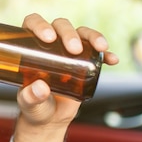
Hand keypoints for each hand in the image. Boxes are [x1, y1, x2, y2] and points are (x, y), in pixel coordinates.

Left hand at [12, 14, 118, 141]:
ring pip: (81, 33)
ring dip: (92, 36)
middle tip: (74, 49)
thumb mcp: (29, 103)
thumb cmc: (34, 105)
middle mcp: (50, 44)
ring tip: (101, 48)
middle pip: (60, 26)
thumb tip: (40, 87)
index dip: (40, 24)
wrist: (50, 117)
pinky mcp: (85, 62)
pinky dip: (106, 54)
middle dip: (69, 33)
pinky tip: (112, 59)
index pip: (33, 24)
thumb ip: (30, 98)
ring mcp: (69, 51)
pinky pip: (97, 53)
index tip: (48, 38)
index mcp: (30, 46)